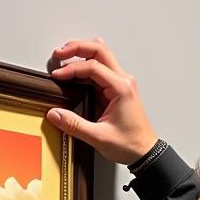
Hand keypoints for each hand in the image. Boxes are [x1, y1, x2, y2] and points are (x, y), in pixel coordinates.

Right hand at [46, 38, 157, 164]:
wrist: (144, 152)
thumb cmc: (130, 143)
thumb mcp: (98, 137)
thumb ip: (74, 125)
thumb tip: (55, 114)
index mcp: (121, 88)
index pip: (93, 67)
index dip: (72, 68)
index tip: (57, 75)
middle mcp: (123, 81)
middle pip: (99, 51)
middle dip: (77, 48)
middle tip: (59, 53)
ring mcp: (121, 83)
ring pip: (102, 56)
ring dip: (83, 53)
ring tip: (65, 56)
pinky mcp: (117, 90)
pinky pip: (102, 69)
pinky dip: (87, 65)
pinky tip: (76, 69)